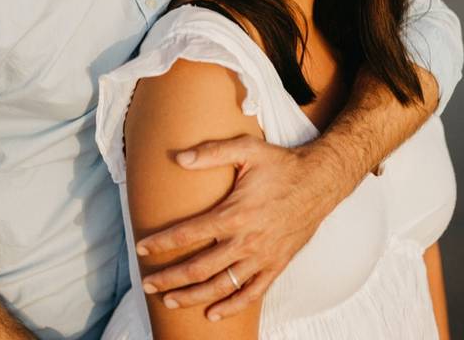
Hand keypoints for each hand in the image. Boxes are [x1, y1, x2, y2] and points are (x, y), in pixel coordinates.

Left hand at [135, 134, 340, 320]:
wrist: (321, 181)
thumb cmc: (282, 165)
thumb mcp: (248, 150)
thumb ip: (212, 153)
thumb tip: (180, 158)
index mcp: (235, 213)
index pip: (188, 233)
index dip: (162, 243)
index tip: (142, 249)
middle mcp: (246, 240)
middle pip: (199, 268)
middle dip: (169, 278)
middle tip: (147, 284)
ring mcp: (262, 256)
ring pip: (221, 285)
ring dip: (193, 296)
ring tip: (170, 301)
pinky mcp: (277, 264)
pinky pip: (252, 293)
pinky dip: (232, 306)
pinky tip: (213, 312)